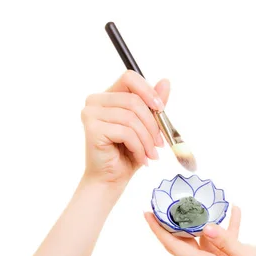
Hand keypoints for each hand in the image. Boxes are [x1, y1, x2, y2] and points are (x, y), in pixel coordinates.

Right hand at [80, 70, 168, 186]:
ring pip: (131, 118)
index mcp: (109, 95)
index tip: (161, 109)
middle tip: (160, 144)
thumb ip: (154, 104)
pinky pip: (126, 132)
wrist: (111, 178)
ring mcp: (91, 113)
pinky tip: (140, 157)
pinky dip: (138, 147)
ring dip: (147, 140)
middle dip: (153, 125)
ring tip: (151, 154)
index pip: (129, 77)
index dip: (148, 90)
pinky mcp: (92, 128)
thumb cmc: (128, 152)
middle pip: (134, 100)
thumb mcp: (147, 126)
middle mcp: (96, 101)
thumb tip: (165, 82)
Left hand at [144, 207, 255, 255]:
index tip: (146, 211)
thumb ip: (227, 241)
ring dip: (204, 221)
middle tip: (170, 199)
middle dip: (176, 220)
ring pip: (202, 241)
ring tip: (203, 199)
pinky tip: (234, 212)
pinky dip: (224, 232)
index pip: (173, 245)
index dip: (158, 228)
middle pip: (183, 241)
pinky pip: (217, 246)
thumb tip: (206, 225)